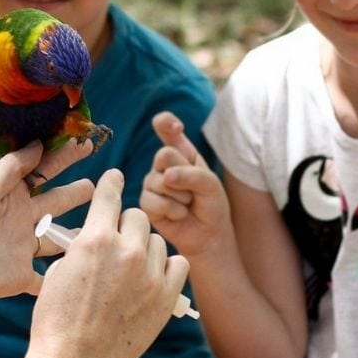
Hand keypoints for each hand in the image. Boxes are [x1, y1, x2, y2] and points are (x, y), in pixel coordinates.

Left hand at [0, 138, 94, 306]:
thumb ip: (13, 167)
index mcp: (9, 192)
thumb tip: (38, 142)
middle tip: (101, 183)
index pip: (43, 170)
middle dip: (76, 192)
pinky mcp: (22, 274)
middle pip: (55, 201)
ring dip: (76, 233)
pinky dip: (61, 277)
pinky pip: (47, 277)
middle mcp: (19, 217)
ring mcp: (22, 246)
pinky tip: (83, 275)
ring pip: (57, 238)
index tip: (84, 142)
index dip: (64, 156)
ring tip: (101, 224)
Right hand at [17, 169, 190, 357]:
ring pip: (158, 239)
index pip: (110, 195)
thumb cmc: (56, 319)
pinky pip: (177, 263)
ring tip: (132, 264)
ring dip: (146, 246)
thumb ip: (81, 247)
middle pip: (138, 216)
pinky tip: (153, 275)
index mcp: (94, 239)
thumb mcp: (59, 272)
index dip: (112, 183)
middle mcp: (125, 251)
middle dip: (126, 224)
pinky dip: (166, 266)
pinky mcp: (166, 296)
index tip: (116, 176)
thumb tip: (92, 236)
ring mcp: (149, 274)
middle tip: (118, 239)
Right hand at [139, 111, 232, 257]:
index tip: (175, 126)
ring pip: (160, 181)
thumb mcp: (211, 184)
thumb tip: (166, 177)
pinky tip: (178, 215)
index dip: (166, 123)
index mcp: (181, 152)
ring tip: (187, 205)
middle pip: (164, 155)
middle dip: (185, 175)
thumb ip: (192, 174)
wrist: (209, 234)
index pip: (167, 128)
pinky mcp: (145, 203)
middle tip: (194, 191)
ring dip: (182, 197)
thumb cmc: (211, 205)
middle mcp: (162, 165)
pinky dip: (173, 210)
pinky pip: (154, 201)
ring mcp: (151, 183)